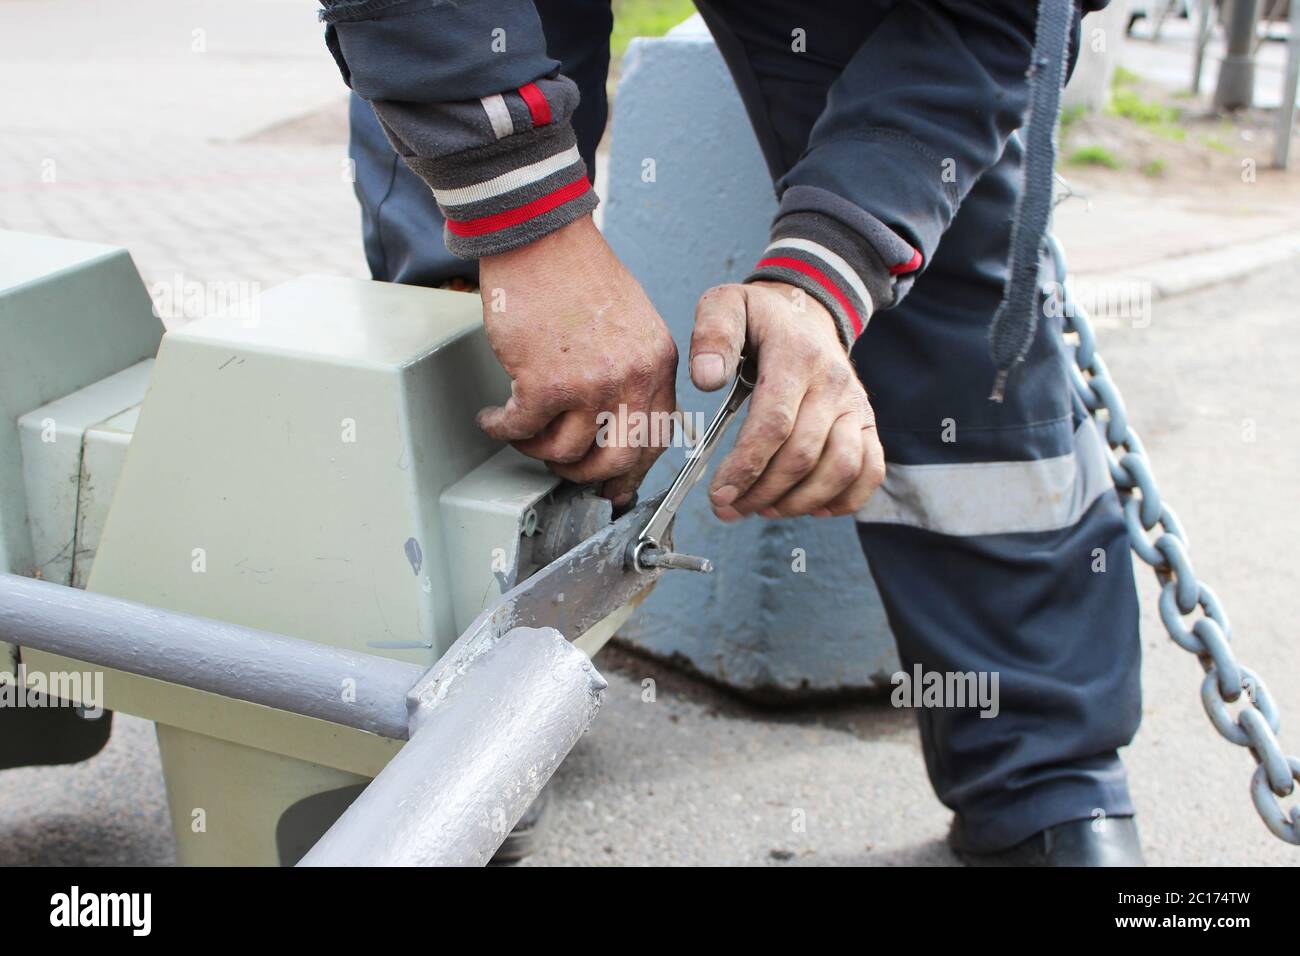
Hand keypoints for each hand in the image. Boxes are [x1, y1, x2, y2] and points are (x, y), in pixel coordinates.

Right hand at [476, 215, 678, 506]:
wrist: (540, 236)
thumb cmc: (577, 272)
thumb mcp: (633, 324)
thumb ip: (633, 372)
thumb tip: (615, 420)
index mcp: (656, 363)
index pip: (655, 438)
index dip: (629, 470)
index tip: (612, 483)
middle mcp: (630, 377)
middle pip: (615, 460)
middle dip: (583, 474)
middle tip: (560, 466)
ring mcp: (588, 384)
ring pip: (563, 451)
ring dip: (534, 449)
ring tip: (520, 432)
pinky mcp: (543, 383)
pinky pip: (519, 429)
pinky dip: (500, 429)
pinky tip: (493, 420)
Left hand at [689, 281, 884, 519]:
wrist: (807, 311)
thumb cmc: (761, 319)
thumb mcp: (727, 306)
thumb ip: (712, 335)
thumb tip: (706, 378)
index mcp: (796, 356)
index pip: (774, 423)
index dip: (746, 466)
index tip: (719, 493)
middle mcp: (833, 382)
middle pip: (803, 455)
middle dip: (762, 492)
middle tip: (729, 508)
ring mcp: (856, 405)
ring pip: (841, 469)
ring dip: (799, 501)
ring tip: (763, 508)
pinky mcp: (868, 423)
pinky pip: (871, 470)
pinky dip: (845, 499)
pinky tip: (810, 508)